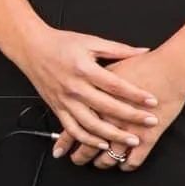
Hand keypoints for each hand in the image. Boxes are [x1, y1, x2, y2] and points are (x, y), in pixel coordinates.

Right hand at [12, 24, 159, 162]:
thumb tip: (144, 51)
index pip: (115, 85)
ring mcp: (65, 100)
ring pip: (91, 124)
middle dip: (131, 117)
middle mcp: (74, 86)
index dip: (136, 94)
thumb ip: (118, 49)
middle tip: (150, 122)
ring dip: (112, 135)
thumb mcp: (90, 42)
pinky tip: (101, 144)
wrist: (31, 47)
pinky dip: (87, 139)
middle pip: (107, 107)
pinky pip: (72, 129)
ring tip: (131, 141)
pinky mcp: (57, 108)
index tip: (153, 101)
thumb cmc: (60, 43)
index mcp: (84, 68)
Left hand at [59, 48, 184, 170]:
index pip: (73, 126)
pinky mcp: (148, 136)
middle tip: (78, 160)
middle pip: (89, 144)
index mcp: (94, 101)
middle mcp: (107, 118)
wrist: (170, 67)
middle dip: (82, 156)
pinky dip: (129, 165)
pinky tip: (125, 165)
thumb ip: (92, 80)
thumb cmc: (140, 64)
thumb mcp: (107, 67)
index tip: (60, 151)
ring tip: (101, 164)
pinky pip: (135, 159)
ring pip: (111, 154)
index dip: (65, 142)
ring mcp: (128, 129)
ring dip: (105, 162)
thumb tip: (80, 85)